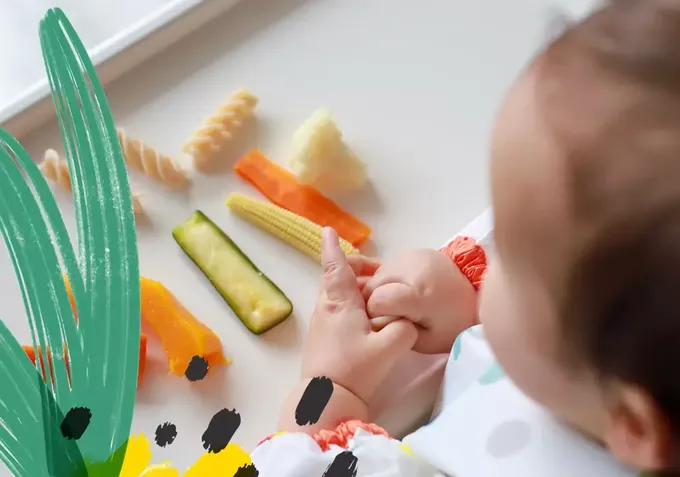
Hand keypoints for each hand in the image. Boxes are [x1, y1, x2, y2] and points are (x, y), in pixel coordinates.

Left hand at [301, 228, 417, 405]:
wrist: (325, 399)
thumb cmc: (354, 369)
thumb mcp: (390, 347)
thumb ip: (404, 328)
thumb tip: (404, 320)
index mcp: (339, 303)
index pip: (335, 267)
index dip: (332, 248)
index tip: (327, 230)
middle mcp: (326, 308)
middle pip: (335, 277)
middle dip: (353, 267)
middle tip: (378, 272)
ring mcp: (321, 323)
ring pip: (335, 293)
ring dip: (352, 286)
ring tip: (377, 294)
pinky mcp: (322, 337)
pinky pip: (335, 308)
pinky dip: (350, 302)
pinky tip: (367, 316)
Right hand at [362, 248, 477, 353]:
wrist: (477, 294)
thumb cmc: (453, 324)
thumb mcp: (426, 341)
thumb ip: (396, 332)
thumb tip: (375, 319)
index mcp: (419, 293)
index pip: (377, 301)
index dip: (378, 315)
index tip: (391, 322)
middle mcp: (411, 268)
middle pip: (372, 286)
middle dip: (376, 302)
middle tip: (393, 314)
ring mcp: (411, 256)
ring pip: (376, 275)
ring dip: (380, 290)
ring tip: (399, 301)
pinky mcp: (412, 251)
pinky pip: (387, 267)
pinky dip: (388, 280)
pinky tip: (402, 289)